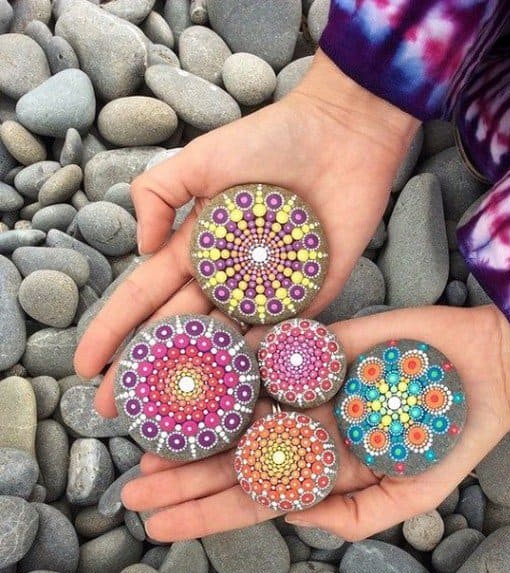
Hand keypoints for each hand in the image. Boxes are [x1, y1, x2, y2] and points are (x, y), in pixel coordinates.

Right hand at [73, 52, 419, 415]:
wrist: (343, 138)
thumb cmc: (272, 141)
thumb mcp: (200, 158)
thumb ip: (157, 194)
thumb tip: (140, 248)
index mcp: (196, 246)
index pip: (145, 295)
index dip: (114, 330)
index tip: (85, 365)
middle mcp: (226, 277)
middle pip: (179, 331)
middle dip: (145, 370)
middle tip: (116, 411)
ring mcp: (266, 293)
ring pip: (223, 344)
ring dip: (196, 380)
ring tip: (169, 417)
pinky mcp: (309, 299)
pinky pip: (278, 339)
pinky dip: (255, 366)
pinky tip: (230, 398)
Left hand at [121, 305, 509, 541]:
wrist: (486, 367)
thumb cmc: (455, 435)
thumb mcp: (413, 494)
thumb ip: (357, 517)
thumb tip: (294, 517)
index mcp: (326, 466)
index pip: (255, 495)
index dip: (206, 511)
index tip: (159, 523)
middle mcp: (309, 425)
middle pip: (236, 454)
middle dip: (186, 475)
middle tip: (134, 488)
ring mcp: (310, 383)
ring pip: (242, 406)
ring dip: (197, 423)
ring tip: (148, 439)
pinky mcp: (319, 342)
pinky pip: (269, 349)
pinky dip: (232, 357)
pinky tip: (191, 367)